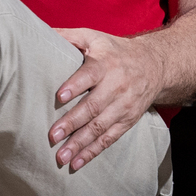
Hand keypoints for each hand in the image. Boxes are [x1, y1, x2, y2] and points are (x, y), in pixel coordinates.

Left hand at [49, 28, 163, 171]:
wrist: (154, 65)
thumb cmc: (115, 50)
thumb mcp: (94, 37)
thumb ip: (69, 36)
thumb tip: (41, 33)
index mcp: (105, 63)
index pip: (89, 75)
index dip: (75, 85)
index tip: (59, 96)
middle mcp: (116, 86)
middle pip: (93, 106)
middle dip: (72, 122)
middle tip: (53, 135)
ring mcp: (124, 106)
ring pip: (100, 127)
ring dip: (80, 143)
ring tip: (61, 156)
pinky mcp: (128, 120)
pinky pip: (110, 139)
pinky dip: (93, 152)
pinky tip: (77, 162)